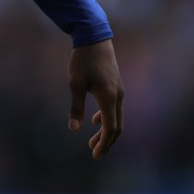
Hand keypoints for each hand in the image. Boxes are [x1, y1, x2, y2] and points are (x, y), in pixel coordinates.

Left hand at [67, 38, 123, 158]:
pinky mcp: (116, 85)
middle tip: (94, 153)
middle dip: (106, 141)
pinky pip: (115, 108)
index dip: (103, 143)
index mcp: (109, 97)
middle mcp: (118, 96)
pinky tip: (94, 122)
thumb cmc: (82, 60)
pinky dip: (107, 119)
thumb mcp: (75, 83)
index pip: (110, 128)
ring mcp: (119, 90)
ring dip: (106, 131)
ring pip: (117, 118)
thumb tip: (73, 129)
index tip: (94, 155)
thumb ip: (76, 107)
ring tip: (92, 142)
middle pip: (117, 126)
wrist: (94, 38)